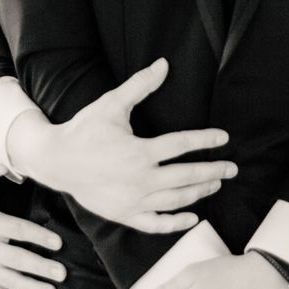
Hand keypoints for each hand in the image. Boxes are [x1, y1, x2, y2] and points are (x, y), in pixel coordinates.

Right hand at [15, 58, 236, 232]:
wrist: (56, 161)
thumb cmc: (84, 129)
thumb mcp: (111, 104)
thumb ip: (140, 85)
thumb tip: (164, 63)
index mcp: (139, 151)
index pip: (182, 145)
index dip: (206, 140)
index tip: (224, 138)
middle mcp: (140, 179)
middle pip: (186, 176)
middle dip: (213, 171)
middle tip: (232, 168)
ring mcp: (133, 200)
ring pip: (175, 200)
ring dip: (199, 193)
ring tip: (215, 185)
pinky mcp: (124, 214)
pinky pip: (156, 224)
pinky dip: (176, 223)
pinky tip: (193, 217)